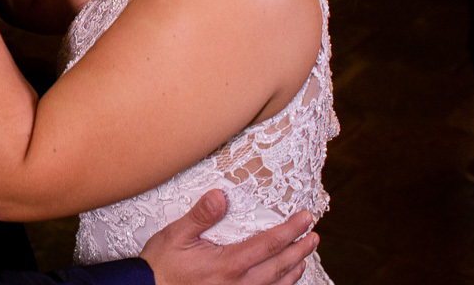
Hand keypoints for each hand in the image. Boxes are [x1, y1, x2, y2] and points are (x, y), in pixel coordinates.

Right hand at [140, 190, 317, 284]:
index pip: (269, 243)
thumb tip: (220, 196)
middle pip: (279, 265)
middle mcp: (238, 284)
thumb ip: (200, 216)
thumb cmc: (160, 266)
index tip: (305, 218)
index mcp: (228, 264)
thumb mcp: (176, 236)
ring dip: (293, 270)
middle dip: (299, 249)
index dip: (291, 230)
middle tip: (313, 236)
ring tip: (304, 258)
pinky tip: (281, 281)